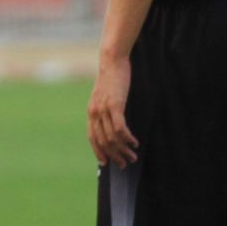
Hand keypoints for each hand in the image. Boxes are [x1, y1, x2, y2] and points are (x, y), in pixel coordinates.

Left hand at [86, 53, 138, 167]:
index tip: (106, 163)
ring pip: (112, 138)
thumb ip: (105, 109)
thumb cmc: (111, 78)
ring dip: (124, 149)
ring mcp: (104, 110)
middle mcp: (95, 113)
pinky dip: (128, 138)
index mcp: (91, 112)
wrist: (112, 61)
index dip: (99, 152)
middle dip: (114, 155)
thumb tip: (111, 123)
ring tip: (133, 155)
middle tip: (125, 164)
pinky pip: (120, 129)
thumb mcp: (104, 96)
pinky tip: (135, 142)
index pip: (93, 138)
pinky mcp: (115, 105)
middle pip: (103, 142)